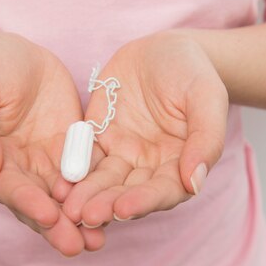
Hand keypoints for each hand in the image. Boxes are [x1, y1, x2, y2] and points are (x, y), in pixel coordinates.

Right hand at [0, 33, 104, 255]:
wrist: (17, 56)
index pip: (7, 186)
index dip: (26, 202)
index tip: (47, 216)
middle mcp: (17, 170)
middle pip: (37, 202)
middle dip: (56, 226)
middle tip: (77, 245)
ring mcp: (46, 163)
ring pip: (62, 198)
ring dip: (78, 220)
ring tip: (97, 241)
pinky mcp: (71, 152)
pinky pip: (85, 174)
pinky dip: (96, 193)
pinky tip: (114, 209)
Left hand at [63, 32, 228, 227]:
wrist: (163, 49)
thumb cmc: (193, 72)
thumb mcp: (207, 97)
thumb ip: (206, 139)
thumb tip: (195, 182)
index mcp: (179, 165)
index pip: (163, 191)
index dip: (144, 202)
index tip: (124, 210)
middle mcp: (149, 168)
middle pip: (128, 193)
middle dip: (108, 205)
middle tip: (87, 216)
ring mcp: (122, 155)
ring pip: (102, 181)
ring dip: (87, 196)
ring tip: (70, 208)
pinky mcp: (97, 139)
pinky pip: (82, 158)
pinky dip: (71, 171)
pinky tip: (58, 183)